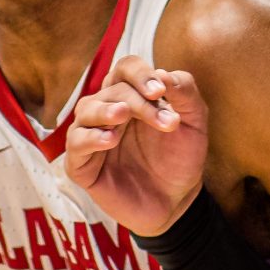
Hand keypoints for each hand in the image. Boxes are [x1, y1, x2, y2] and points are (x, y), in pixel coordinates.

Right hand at [64, 56, 207, 235]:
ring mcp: (92, 136)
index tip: (161, 91)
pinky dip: (90, 138)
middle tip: (166, 122)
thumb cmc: (181, 157)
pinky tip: (110, 141)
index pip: (126, 68)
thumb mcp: (194, 122)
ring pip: (86, 110)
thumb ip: (185, 92)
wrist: (177, 201)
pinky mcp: (82, 165)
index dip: (140, 74)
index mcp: (133, 95)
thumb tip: (164, 72)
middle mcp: (108, 111)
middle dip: (138, 102)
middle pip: (112, 90)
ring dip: (105, 110)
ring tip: (123, 116)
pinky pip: (75, 145)